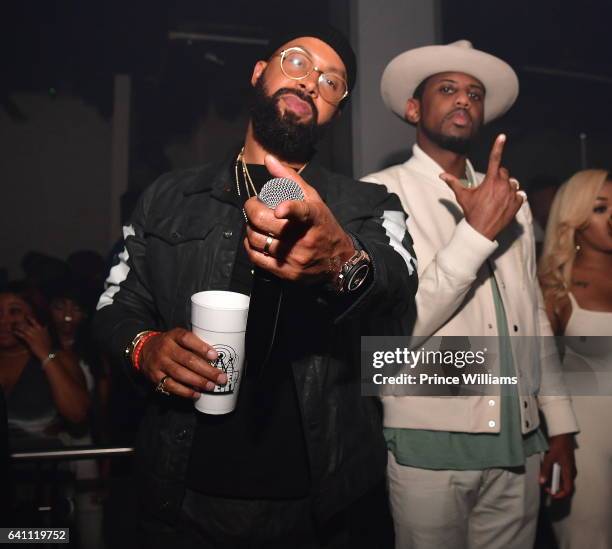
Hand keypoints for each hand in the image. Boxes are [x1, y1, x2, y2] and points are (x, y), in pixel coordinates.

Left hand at [13, 316, 52, 360]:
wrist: (47, 352)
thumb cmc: (48, 345)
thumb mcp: (48, 336)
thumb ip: (45, 331)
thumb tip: (46, 326)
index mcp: (42, 329)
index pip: (35, 322)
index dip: (30, 318)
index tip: (26, 316)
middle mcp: (38, 330)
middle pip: (28, 324)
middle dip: (23, 322)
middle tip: (17, 321)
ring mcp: (34, 335)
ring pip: (25, 328)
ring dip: (19, 327)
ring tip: (14, 326)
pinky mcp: (30, 340)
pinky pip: (22, 335)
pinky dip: (17, 333)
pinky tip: (14, 332)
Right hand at [139, 328, 224, 398]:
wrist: (144, 350)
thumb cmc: (170, 344)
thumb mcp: (178, 337)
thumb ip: (194, 344)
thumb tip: (216, 359)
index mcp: (173, 335)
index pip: (187, 339)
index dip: (202, 347)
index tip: (215, 356)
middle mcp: (165, 349)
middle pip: (188, 360)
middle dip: (207, 370)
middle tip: (220, 378)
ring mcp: (159, 363)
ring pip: (180, 374)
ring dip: (198, 382)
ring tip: (211, 386)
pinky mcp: (155, 377)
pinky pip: (171, 386)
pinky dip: (185, 391)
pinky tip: (197, 394)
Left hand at [243, 154, 353, 282]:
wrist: (338, 260)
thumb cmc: (323, 225)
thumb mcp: (313, 200)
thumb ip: (290, 179)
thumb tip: (269, 159)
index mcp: (313, 217)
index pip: (302, 212)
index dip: (289, 209)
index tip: (279, 209)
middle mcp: (304, 239)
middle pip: (264, 223)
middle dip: (251, 209)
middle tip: (253, 206)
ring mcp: (295, 257)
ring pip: (256, 239)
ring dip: (249, 228)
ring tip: (255, 223)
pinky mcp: (287, 272)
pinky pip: (257, 258)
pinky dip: (250, 246)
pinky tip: (253, 240)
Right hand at [439, 134, 524, 240]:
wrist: (481, 230)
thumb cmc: (471, 212)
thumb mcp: (462, 196)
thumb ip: (453, 183)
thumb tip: (441, 175)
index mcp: (490, 180)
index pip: (494, 159)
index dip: (498, 146)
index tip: (502, 136)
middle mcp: (503, 185)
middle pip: (504, 172)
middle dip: (498, 177)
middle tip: (490, 189)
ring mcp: (512, 194)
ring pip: (513, 183)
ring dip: (507, 187)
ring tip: (497, 197)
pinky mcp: (517, 203)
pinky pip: (520, 195)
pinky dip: (514, 197)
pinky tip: (505, 204)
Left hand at [540, 433, 575, 498]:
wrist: (562, 433)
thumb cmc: (558, 445)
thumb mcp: (549, 457)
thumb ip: (545, 470)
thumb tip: (542, 482)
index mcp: (569, 472)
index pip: (568, 489)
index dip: (560, 495)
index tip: (551, 495)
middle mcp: (571, 472)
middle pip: (565, 486)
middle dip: (555, 489)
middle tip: (544, 487)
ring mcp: (569, 467)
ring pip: (563, 480)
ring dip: (555, 483)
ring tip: (544, 480)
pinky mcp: (566, 463)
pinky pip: (562, 474)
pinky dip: (555, 476)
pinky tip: (547, 472)